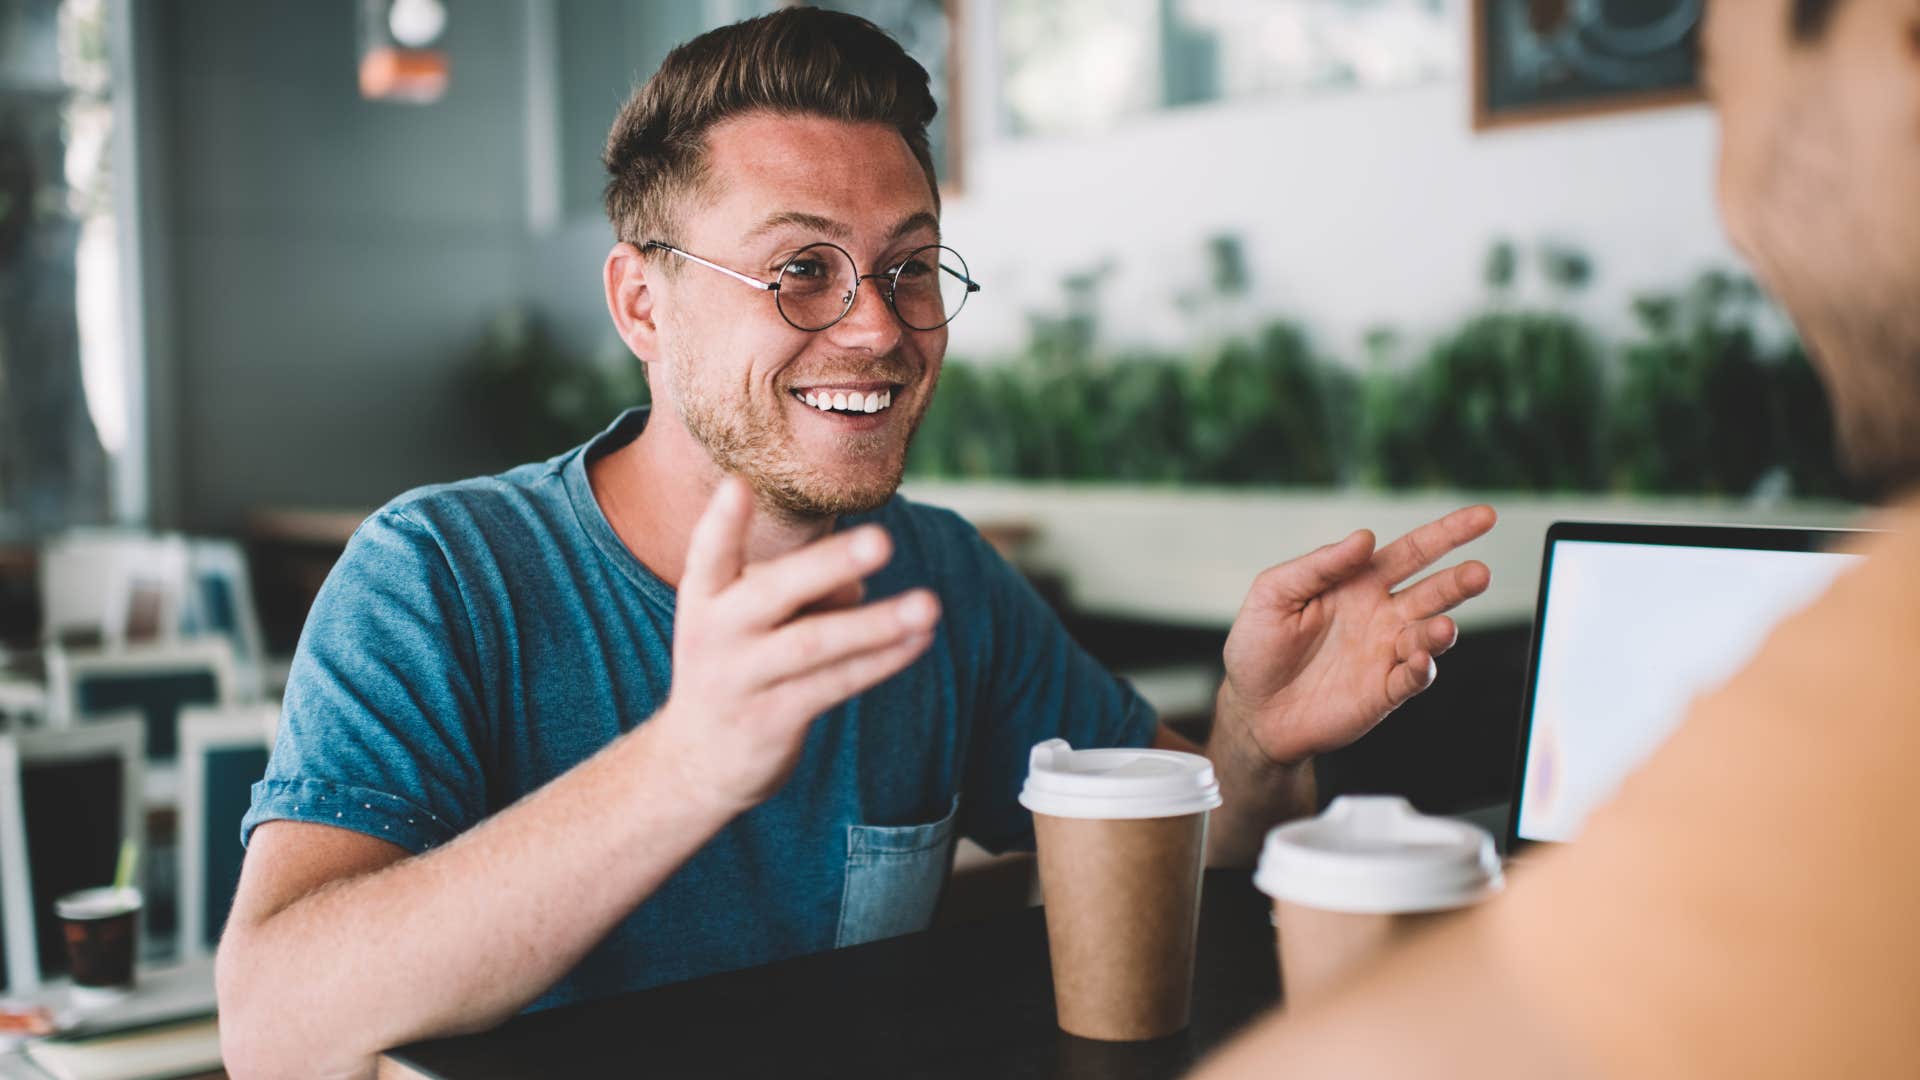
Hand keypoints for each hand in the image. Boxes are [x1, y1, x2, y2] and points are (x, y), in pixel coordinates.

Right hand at [649, 477, 940, 815]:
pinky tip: (919, 641)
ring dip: (876, 624)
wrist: (696, 760)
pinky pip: (834, 685)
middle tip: (882, 540)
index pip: (710, 551)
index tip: (739, 484)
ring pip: (814, 644)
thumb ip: (800, 591)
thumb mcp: (750, 618)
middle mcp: (715, 632)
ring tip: (928, 605)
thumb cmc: (738, 662)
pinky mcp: (771, 720)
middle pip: (774, 592)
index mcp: (704, 594)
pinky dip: (880, 661)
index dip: (723, 520)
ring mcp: (741, 679)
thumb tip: (856, 586)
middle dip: (828, 565)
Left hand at [1218, 506, 1495, 765]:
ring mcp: (1386, 654)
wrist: (1252, 710)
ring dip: (1441, 631)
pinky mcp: (1383, 692)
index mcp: (1359, 583)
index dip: (1448, 533)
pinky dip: (1421, 670)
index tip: (1484, 515)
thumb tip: (1364, 537)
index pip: (1413, 552)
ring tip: (1443, 628)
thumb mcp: (1274, 594)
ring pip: (1429, 636)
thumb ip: (1318, 565)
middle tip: (1479, 573)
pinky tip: (1419, 662)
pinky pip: (1412, 679)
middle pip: (1434, 592)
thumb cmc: (1259, 647)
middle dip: (1460, 582)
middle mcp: (1382, 615)